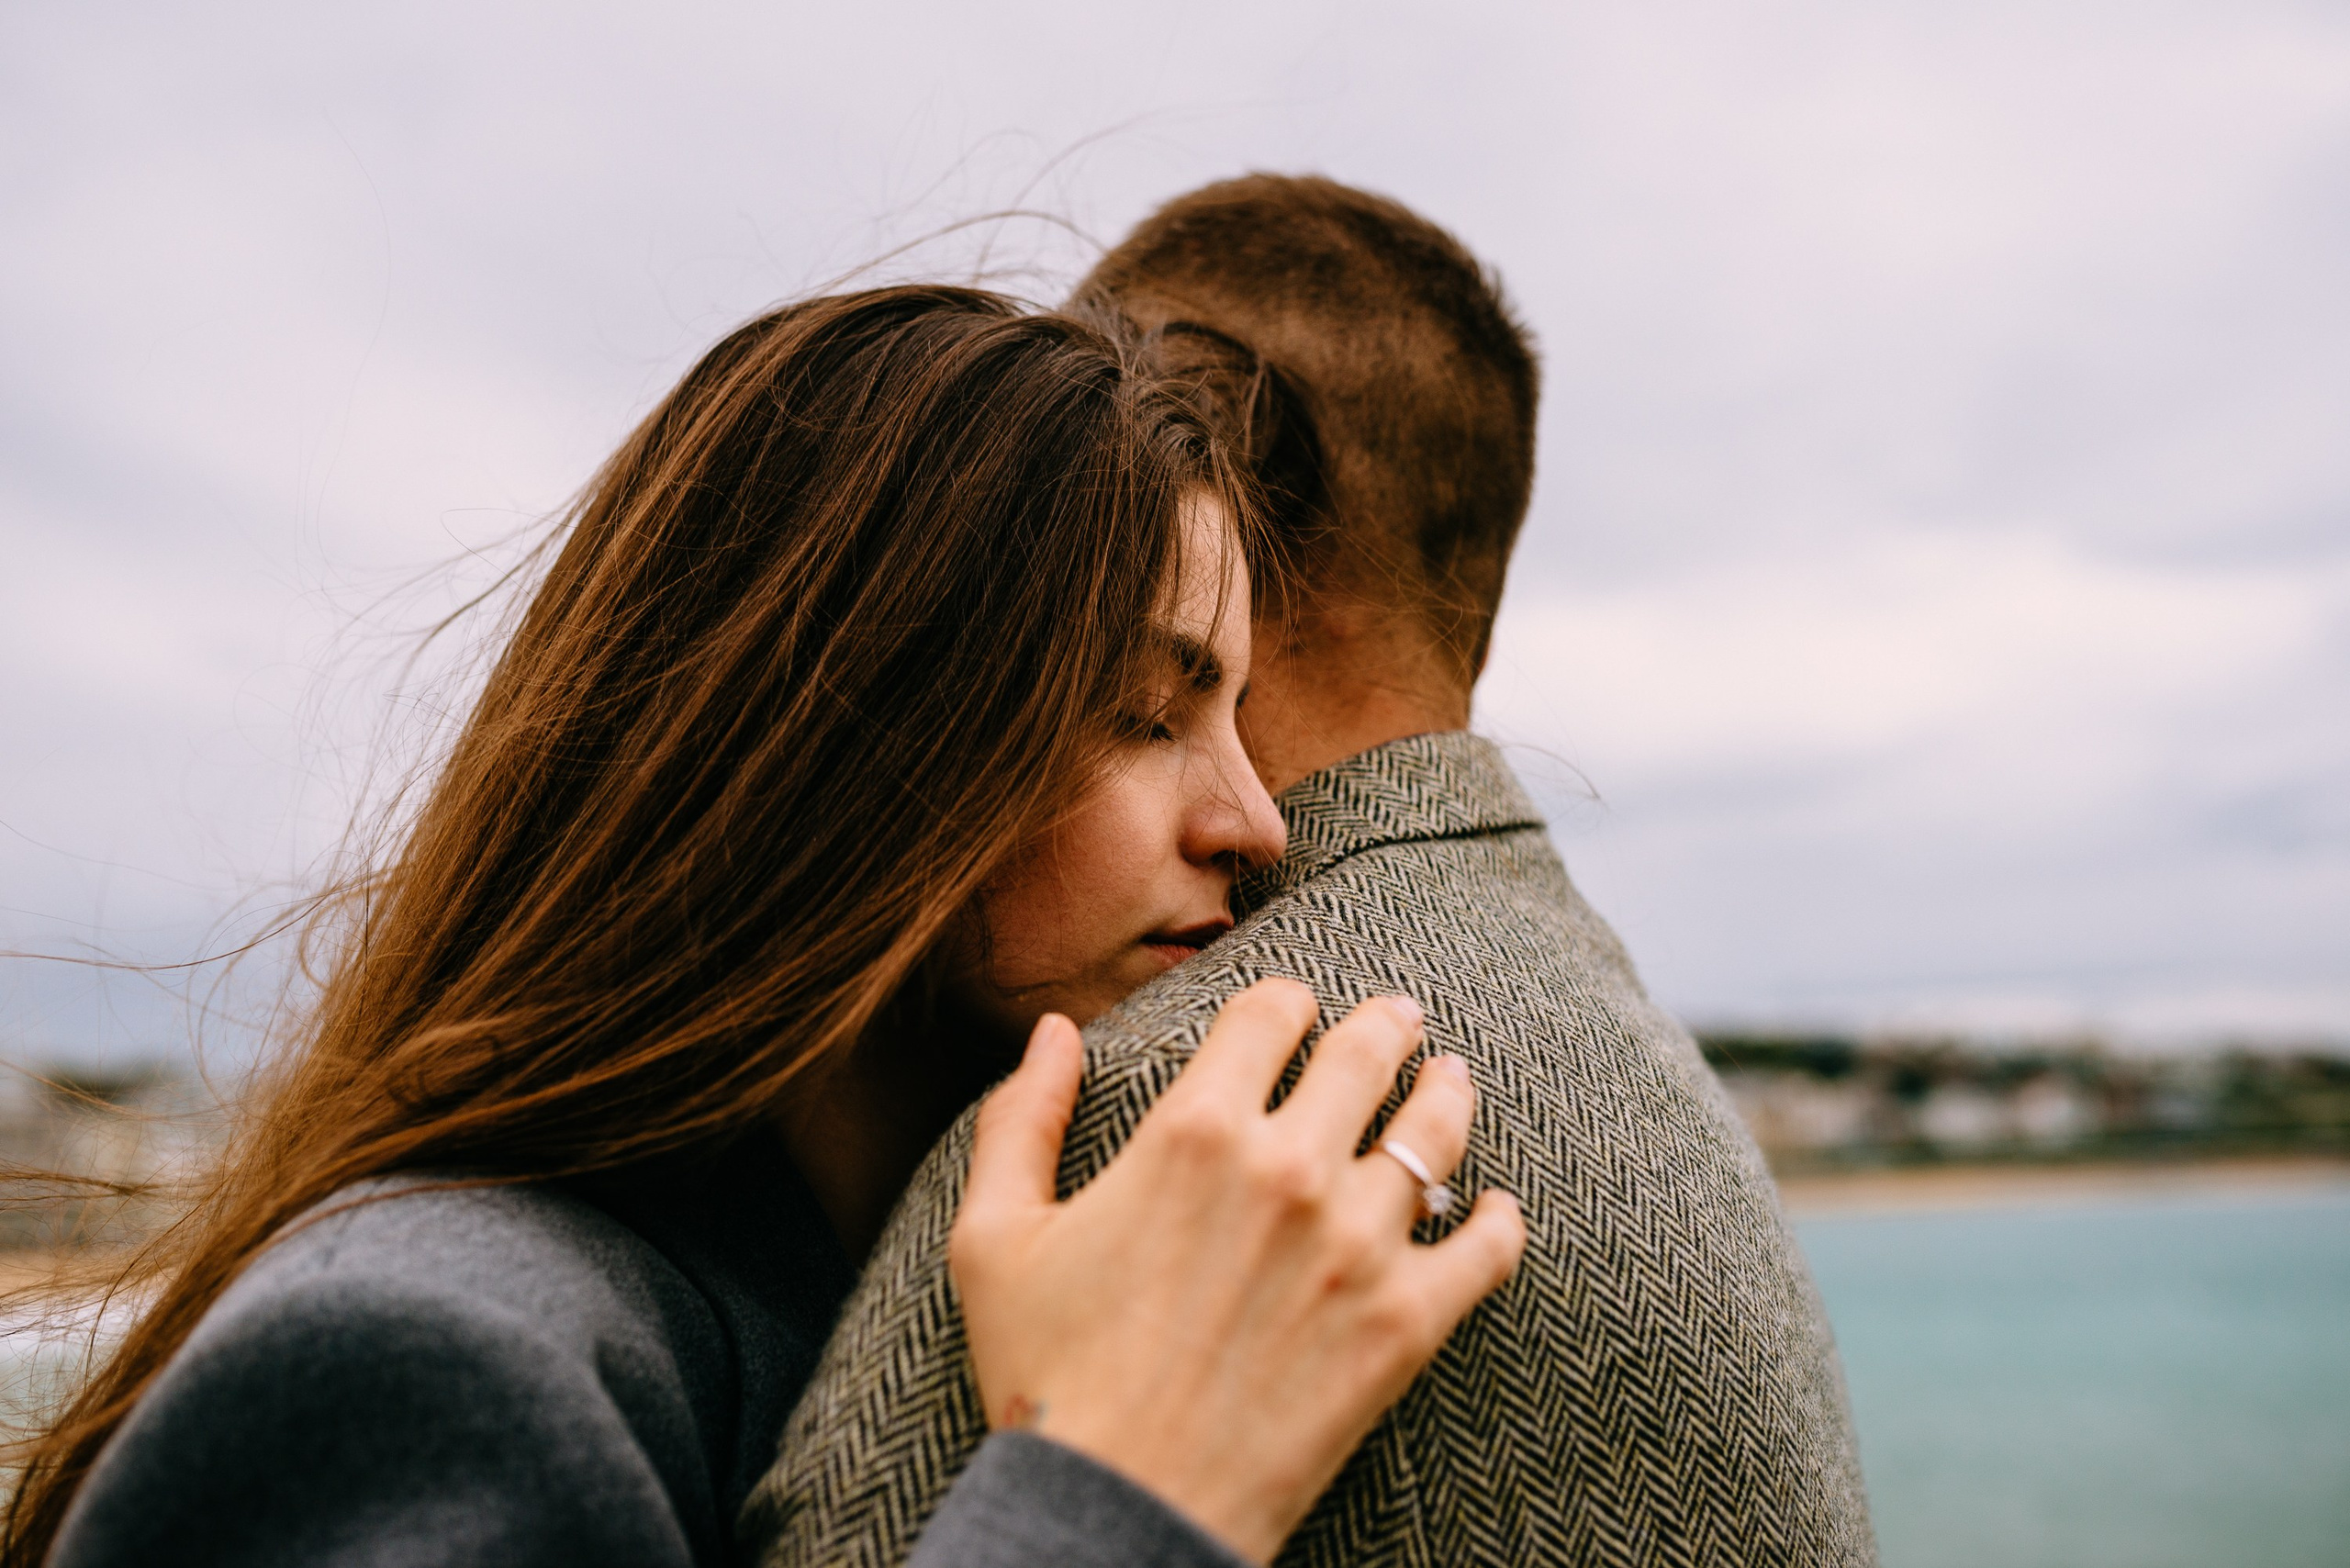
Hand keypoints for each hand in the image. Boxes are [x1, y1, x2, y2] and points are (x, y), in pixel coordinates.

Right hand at [950, 978, 1525, 1563]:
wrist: (1116, 1509)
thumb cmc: (1045, 1375)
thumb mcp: (994, 1237)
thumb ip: (1023, 1119)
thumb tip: (1052, 1031)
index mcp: (1194, 1132)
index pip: (1271, 1014)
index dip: (1286, 1001)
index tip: (1295, 1009)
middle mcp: (1289, 1169)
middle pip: (1366, 1054)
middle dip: (1387, 1023)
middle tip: (1403, 1015)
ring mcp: (1359, 1245)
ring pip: (1434, 1134)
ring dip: (1448, 1095)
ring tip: (1454, 1081)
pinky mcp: (1406, 1323)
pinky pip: (1485, 1250)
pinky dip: (1500, 1221)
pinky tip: (1499, 1208)